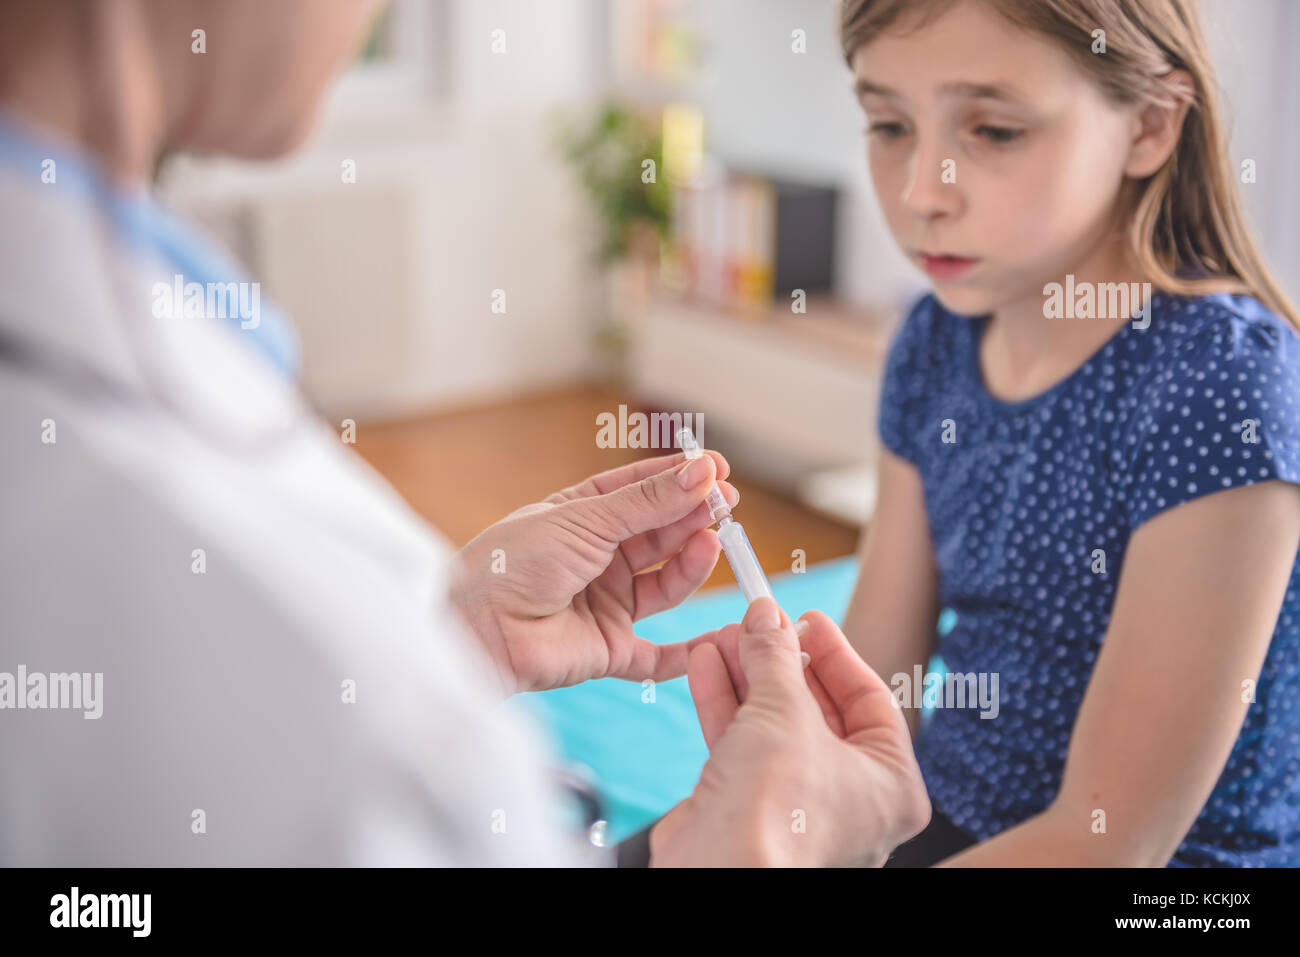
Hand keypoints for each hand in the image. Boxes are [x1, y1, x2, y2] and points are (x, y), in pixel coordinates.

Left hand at [448, 451, 738, 693]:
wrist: (478, 627)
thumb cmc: (515, 562)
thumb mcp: (586, 519)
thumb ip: (648, 501)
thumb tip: (703, 471)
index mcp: (581, 517)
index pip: (640, 490)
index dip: (678, 478)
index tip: (717, 467)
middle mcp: (596, 559)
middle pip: (658, 534)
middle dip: (691, 516)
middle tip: (725, 502)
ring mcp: (605, 604)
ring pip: (665, 584)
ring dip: (691, 562)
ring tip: (710, 539)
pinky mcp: (609, 650)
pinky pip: (657, 656)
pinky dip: (688, 653)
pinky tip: (721, 634)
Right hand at [650, 599, 929, 866]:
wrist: (718, 869)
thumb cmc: (776, 805)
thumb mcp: (784, 709)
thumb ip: (776, 656)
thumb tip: (765, 616)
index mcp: (892, 785)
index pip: (871, 700)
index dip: (834, 652)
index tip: (805, 618)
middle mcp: (852, 801)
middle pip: (818, 710)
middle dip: (780, 662)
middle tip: (757, 623)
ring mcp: (798, 807)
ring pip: (774, 726)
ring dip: (746, 677)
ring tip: (723, 635)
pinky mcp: (751, 811)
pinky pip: (744, 747)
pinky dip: (725, 706)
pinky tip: (706, 664)